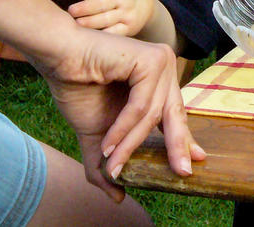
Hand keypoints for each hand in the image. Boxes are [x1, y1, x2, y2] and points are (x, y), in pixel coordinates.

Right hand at [29, 25, 205, 201]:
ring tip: (112, 164)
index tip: (195, 160)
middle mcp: (164, 68)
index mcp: (158, 81)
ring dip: (130, 144)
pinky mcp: (150, 60)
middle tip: (181, 172)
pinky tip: (108, 144)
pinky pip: (140, 105)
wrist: (57, 57)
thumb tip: (118, 197)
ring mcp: (160, 62)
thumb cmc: (77, 85)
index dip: (183, 139)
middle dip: (176, 146)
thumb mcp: (98, 136)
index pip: (175, 114)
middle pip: (175, 114)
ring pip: (152, 115)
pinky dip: (123, 128)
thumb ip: (108, 163)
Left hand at [69, 0, 155, 36]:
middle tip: (71, 10)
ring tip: (76, 22)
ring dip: (89, 23)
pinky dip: (101, 35)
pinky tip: (88, 35)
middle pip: (102, 4)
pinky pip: (114, 33)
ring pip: (105, 20)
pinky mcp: (128, 28)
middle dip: (85, 8)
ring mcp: (127, 15)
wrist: (149, 3)